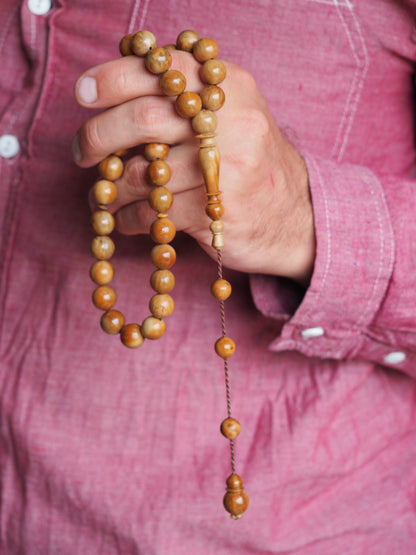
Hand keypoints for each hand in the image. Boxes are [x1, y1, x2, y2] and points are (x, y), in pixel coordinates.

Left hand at [73, 49, 315, 284]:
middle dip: (100, 135)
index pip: (161, 68)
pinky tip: (128, 220)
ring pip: (146, 174)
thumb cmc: (251, 163)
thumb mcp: (232, 116)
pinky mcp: (219, 213)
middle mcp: (231, 123)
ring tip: (104, 195)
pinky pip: (155, 214)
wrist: (298, 217)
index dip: (112, 78)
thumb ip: (185, 99)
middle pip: (145, 118)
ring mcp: (228, 170)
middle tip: (83, 151)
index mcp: (229, 89)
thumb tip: (113, 95)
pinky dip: (131, 219)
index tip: (83, 94)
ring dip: (112, 187)